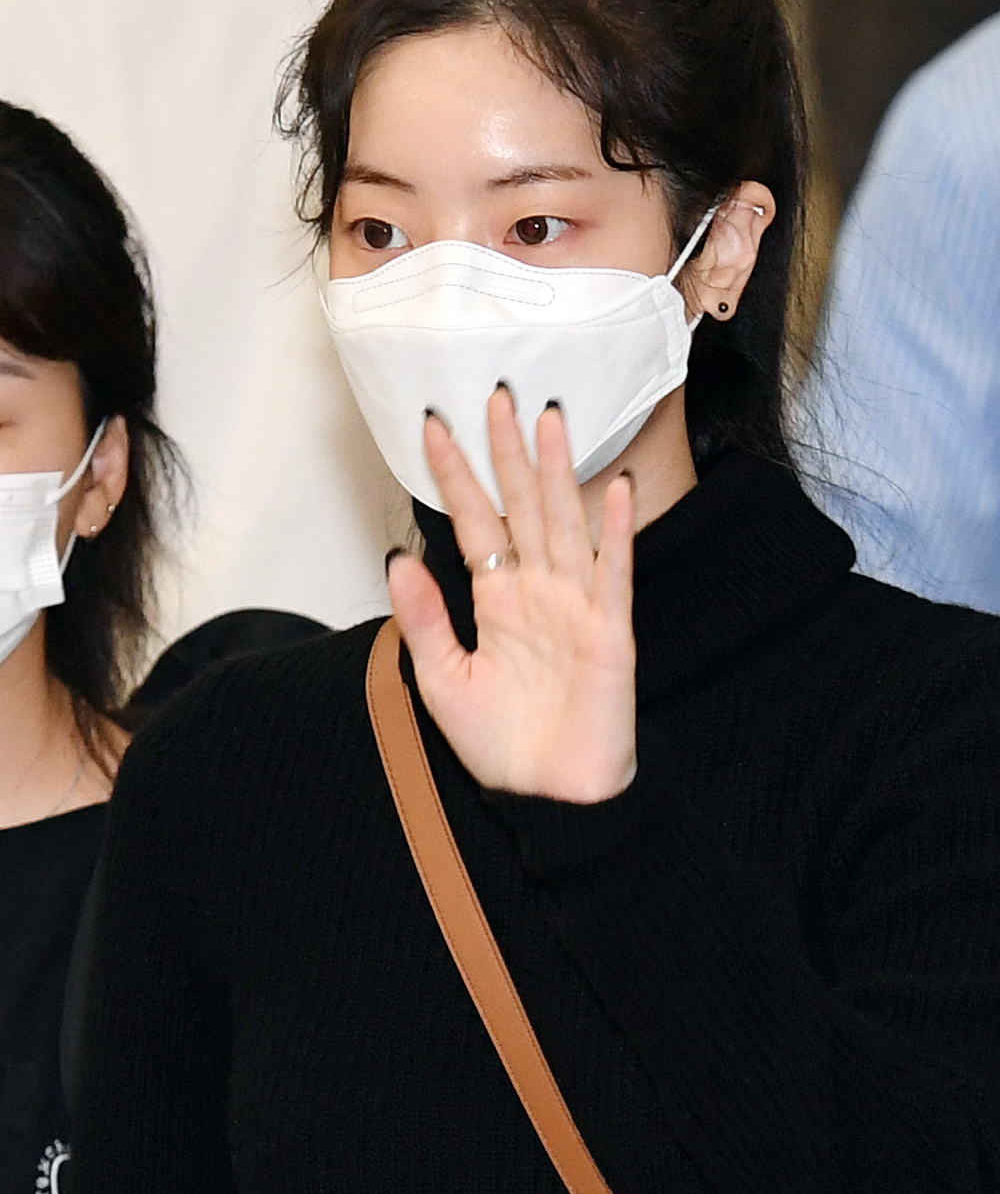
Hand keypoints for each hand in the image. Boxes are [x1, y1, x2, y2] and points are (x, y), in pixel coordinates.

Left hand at [387, 387, 636, 803]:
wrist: (550, 800)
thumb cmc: (503, 747)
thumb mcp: (443, 681)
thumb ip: (423, 619)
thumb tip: (396, 557)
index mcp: (496, 601)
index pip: (472, 523)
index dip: (455, 476)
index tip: (433, 427)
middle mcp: (536, 593)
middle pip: (521, 507)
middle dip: (509, 452)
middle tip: (497, 393)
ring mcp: (576, 608)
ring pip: (564, 524)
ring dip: (558, 472)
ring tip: (549, 418)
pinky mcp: (610, 633)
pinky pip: (614, 573)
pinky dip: (616, 531)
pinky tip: (615, 487)